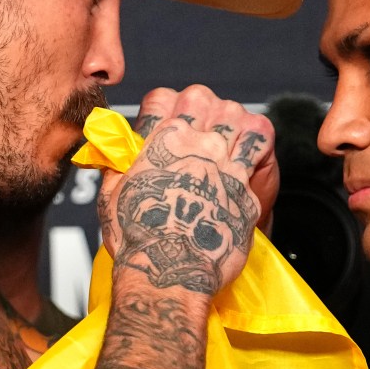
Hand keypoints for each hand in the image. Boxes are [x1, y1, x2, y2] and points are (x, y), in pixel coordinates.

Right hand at [101, 84, 269, 296]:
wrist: (169, 271)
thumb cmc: (137, 239)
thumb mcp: (111, 196)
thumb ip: (114, 165)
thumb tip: (109, 150)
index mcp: (160, 142)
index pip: (165, 97)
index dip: (169, 105)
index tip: (173, 119)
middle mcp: (197, 145)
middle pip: (206, 100)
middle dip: (207, 109)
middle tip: (207, 127)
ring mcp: (225, 165)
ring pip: (243, 120)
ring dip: (238, 127)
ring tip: (234, 139)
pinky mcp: (246, 190)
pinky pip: (261, 153)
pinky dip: (258, 153)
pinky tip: (252, 161)